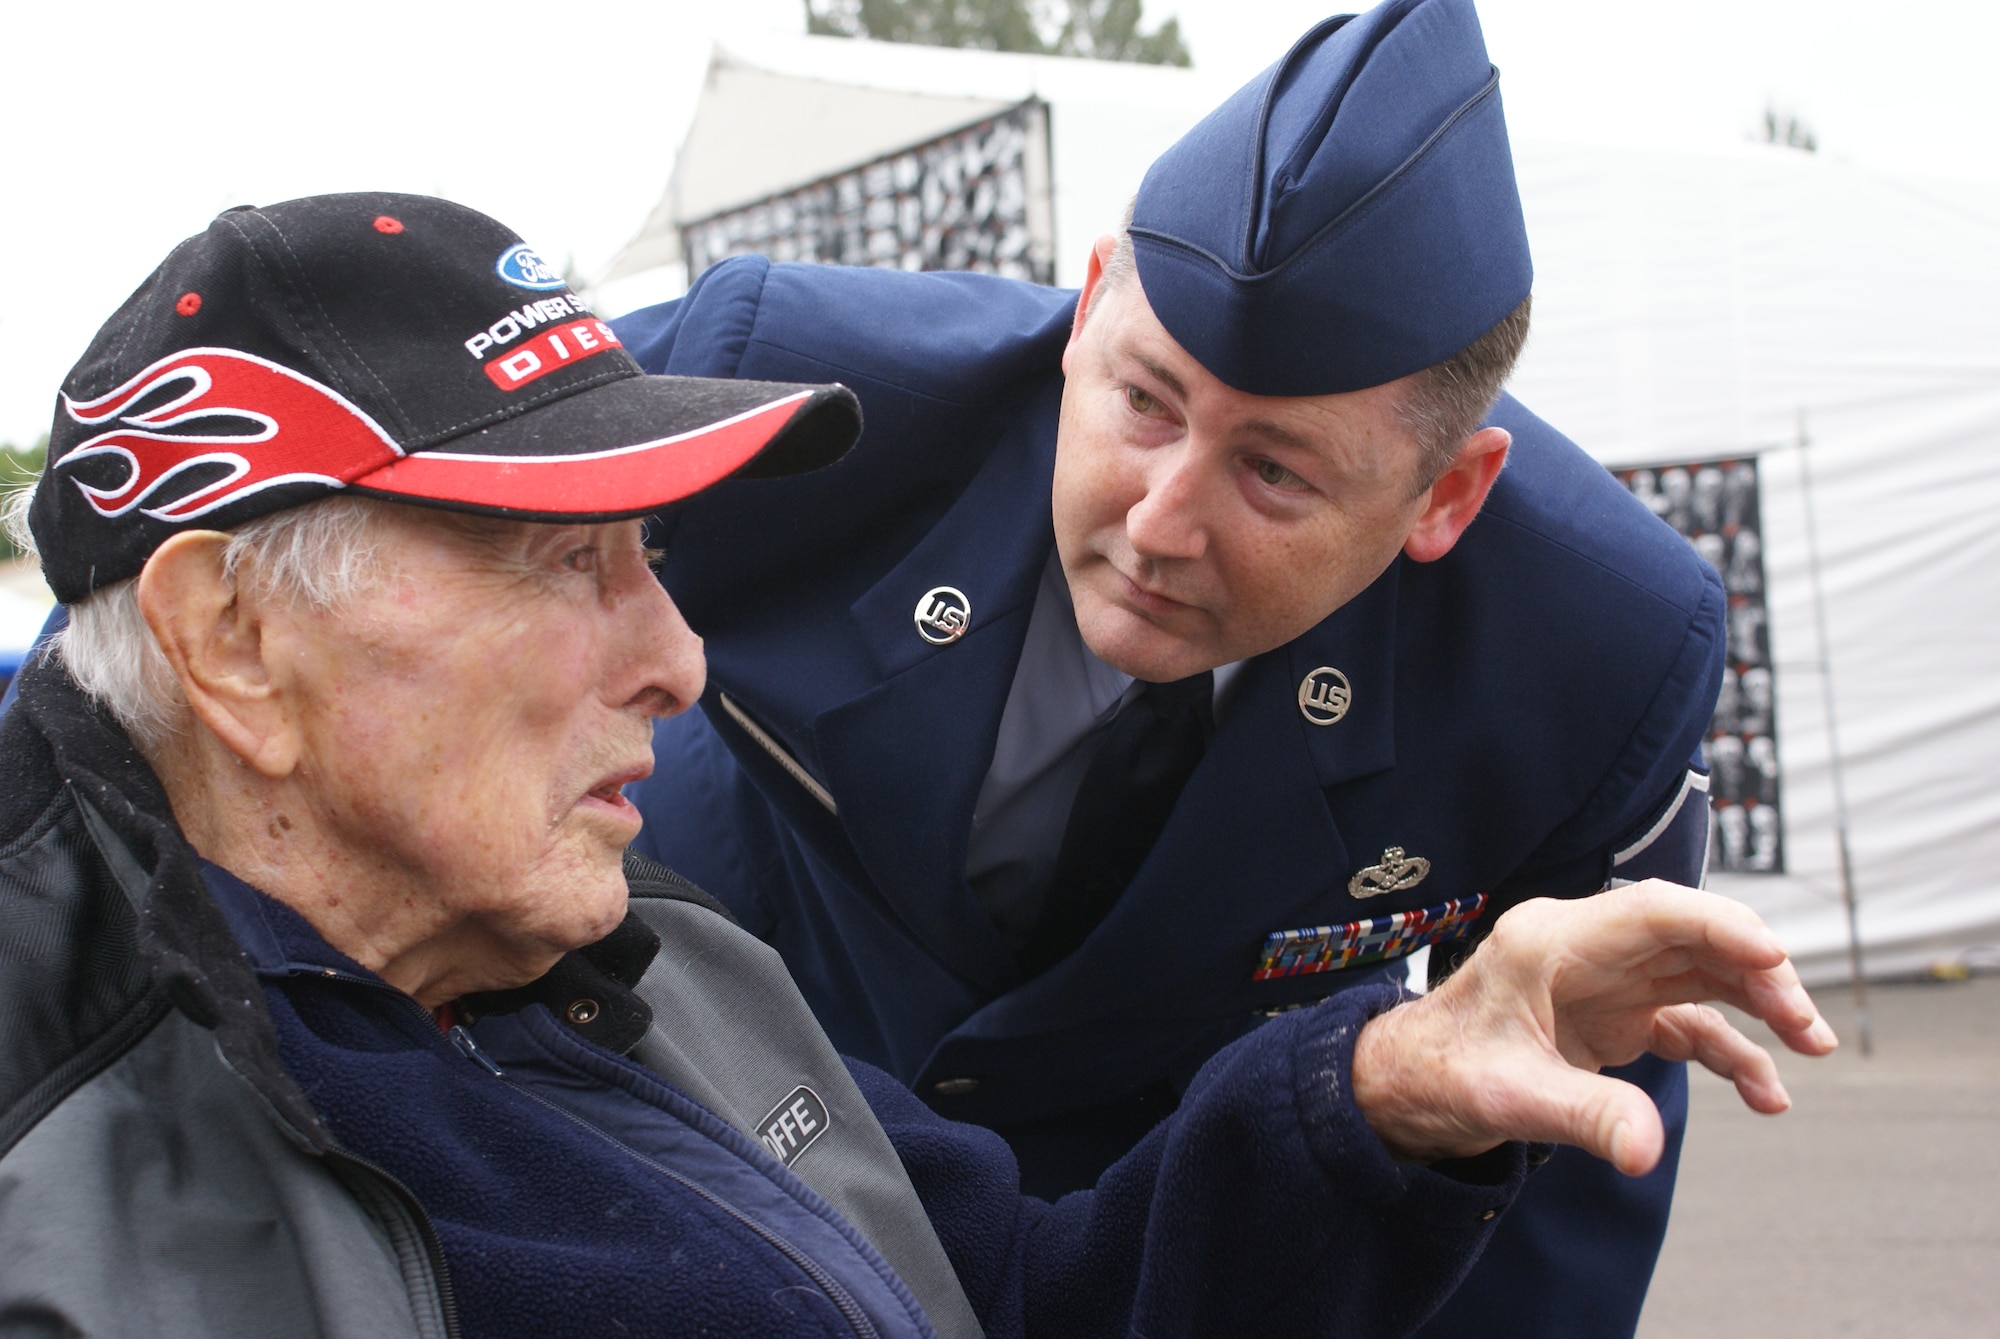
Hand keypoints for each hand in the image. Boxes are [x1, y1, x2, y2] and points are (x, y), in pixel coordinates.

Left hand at [1350, 880, 1837, 1175]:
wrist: (1409, 1086)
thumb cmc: (1442, 1073)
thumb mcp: (1507, 1097)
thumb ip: (1580, 1116)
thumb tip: (1645, 1150)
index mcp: (1550, 940)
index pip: (1651, 910)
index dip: (1719, 923)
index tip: (1775, 953)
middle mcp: (1585, 948)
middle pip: (1691, 938)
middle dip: (1758, 972)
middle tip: (1806, 1026)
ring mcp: (1605, 979)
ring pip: (1701, 974)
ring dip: (1758, 1005)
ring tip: (1812, 1047)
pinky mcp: (1615, 1015)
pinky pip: (1688, 1022)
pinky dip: (1731, 1050)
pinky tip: (1768, 1093)